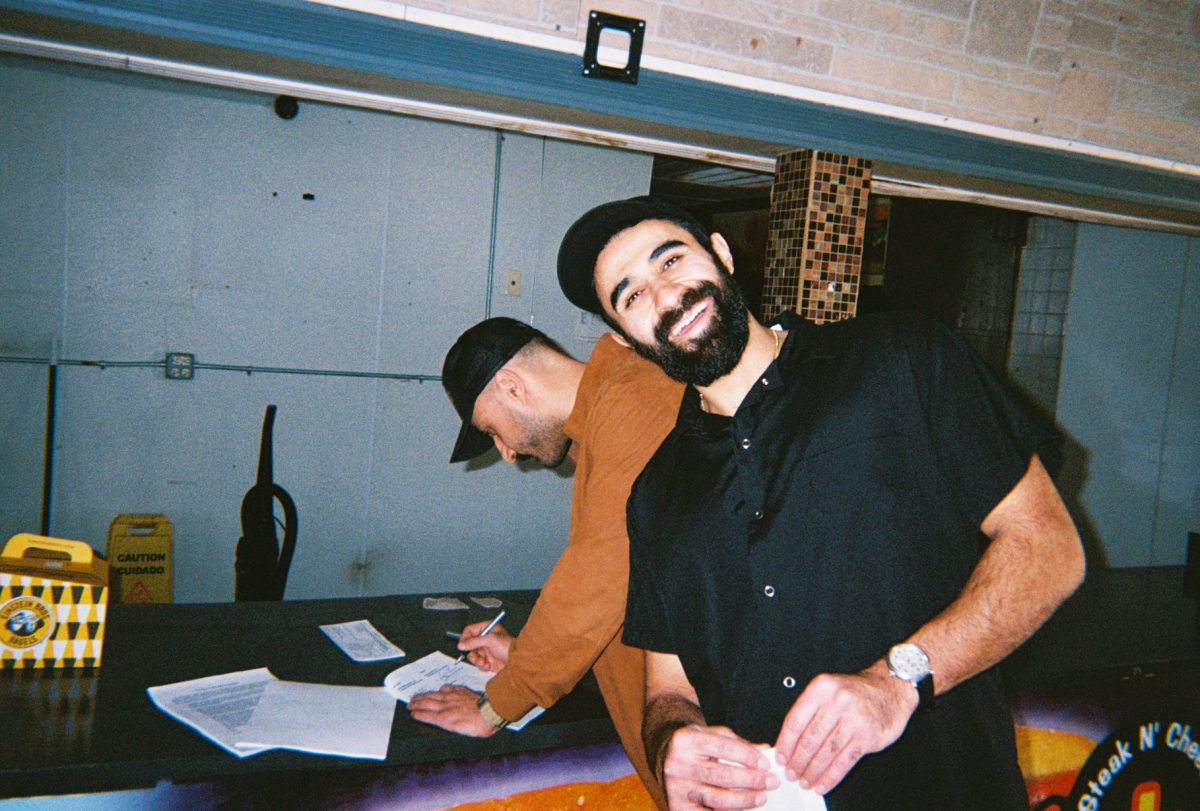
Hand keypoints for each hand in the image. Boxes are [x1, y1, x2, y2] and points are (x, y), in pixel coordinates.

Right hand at [407, 685, 498, 736]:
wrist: (491, 711)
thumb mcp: (460, 731)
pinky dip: (440, 689)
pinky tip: (439, 690)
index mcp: (444, 718)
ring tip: (417, 696)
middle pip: (427, 703)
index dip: (417, 714)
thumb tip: (440, 721)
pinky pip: (446, 688)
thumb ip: (448, 725)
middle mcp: (446, 706)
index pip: (426, 715)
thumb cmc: (478, 726)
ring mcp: (453, 697)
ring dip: (424, 696)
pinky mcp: (460, 691)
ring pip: (434, 695)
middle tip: (409, 703)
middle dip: (416, 703)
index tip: (412, 713)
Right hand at [458, 621, 512, 671]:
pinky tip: (488, 665)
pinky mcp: (488, 660)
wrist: (518, 661)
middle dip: (472, 652)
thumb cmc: (510, 647)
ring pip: (473, 655)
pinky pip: (478, 663)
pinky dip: (481, 665)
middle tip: (475, 655)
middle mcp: (485, 639)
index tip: (462, 645)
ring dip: (476, 660)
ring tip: (483, 661)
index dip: (464, 637)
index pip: (470, 630)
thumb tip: (462, 644)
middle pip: (469, 645)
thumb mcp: (490, 640)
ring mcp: (486, 650)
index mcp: (487, 629)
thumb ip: (474, 642)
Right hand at [660, 725, 778, 809]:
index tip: (766, 764)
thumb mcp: (711, 734)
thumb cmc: (694, 745)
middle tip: (771, 782)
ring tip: (761, 798)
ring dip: (743, 800)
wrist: (663, 755)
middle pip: (721, 775)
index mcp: (686, 740)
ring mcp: (676, 787)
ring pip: (716, 799)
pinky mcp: (677, 806)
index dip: (747, 756)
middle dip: (751, 780)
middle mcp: (677, 764)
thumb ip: (737, 743)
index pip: (723, 747)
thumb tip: (764, 751)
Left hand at [772, 664, 915, 794]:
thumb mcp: (829, 690)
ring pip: (826, 752)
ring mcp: (854, 719)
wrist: (890, 688)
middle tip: (791, 773)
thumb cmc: (856, 691)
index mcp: (821, 688)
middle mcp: (837, 702)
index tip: (781, 757)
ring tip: (805, 781)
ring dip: (813, 771)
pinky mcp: (868, 736)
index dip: (786, 743)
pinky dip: (831, 776)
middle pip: (810, 739)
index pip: (796, 720)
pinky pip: (845, 761)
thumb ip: (810, 711)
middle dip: (798, 761)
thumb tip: (789, 742)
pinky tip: (823, 783)